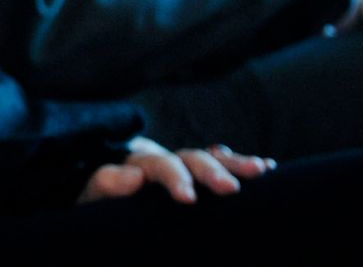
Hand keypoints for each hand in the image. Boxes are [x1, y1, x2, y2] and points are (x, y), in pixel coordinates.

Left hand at [78, 137, 273, 204]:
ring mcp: (181, 167)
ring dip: (235, 163)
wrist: (105, 199)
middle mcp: (163, 161)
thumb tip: (132, 175)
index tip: (188, 198)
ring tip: (262, 170)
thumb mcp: (95, 198)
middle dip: (210, 171)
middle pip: (189, 157)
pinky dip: (241, 165)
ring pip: (210, 158)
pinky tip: (267, 167)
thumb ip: (106, 185)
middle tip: (230, 188)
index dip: (174, 177)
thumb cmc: (102, 205)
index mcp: (137, 165)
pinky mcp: (196, 178)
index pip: (157, 164)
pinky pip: (221, 166)